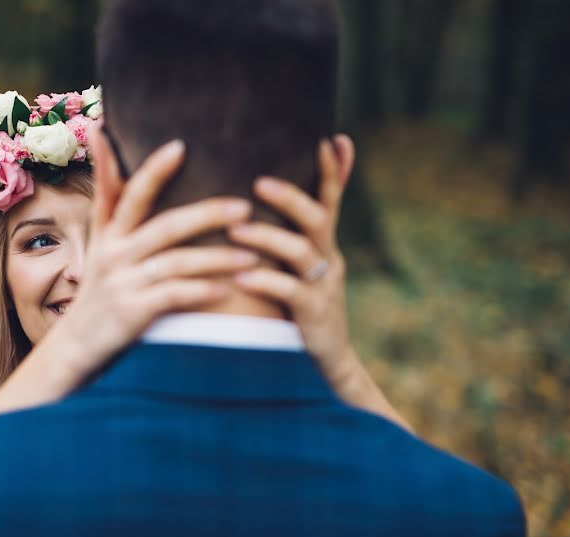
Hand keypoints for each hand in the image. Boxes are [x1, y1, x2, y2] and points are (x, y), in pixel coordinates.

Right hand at [47, 136, 256, 378]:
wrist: (76, 344)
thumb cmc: (100, 287)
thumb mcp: (100, 240)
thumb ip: (109, 195)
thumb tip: (100, 131)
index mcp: (110, 232)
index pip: (130, 194)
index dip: (153, 170)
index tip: (179, 146)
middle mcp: (114, 253)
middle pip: (165, 226)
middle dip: (207, 215)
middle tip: (244, 208)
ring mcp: (122, 283)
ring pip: (176, 263)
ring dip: (217, 259)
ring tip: (252, 257)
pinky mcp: (131, 312)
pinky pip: (172, 296)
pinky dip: (200, 291)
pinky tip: (225, 289)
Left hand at [228, 137, 356, 387]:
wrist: (326, 364)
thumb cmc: (300, 310)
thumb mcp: (300, 270)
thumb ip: (288, 238)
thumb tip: (261, 209)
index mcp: (323, 245)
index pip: (329, 199)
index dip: (333, 170)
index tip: (330, 138)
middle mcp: (327, 260)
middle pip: (318, 219)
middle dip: (291, 198)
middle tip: (258, 183)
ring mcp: (323, 288)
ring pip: (302, 254)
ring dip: (269, 239)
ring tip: (236, 232)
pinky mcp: (313, 317)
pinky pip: (291, 294)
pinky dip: (266, 283)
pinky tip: (243, 279)